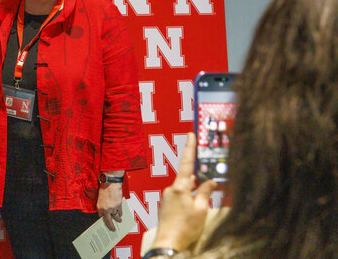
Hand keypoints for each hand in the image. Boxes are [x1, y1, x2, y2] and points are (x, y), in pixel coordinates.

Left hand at [97, 182, 123, 230]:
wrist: (110, 184)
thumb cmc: (104, 188)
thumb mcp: (100, 198)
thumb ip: (102, 205)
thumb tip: (105, 211)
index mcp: (99, 207)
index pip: (101, 217)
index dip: (103, 220)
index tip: (105, 223)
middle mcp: (106, 209)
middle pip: (108, 221)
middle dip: (111, 226)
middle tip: (113, 230)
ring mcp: (113, 208)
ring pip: (116, 216)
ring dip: (118, 219)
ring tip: (119, 221)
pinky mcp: (119, 205)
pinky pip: (120, 212)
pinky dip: (120, 213)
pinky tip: (121, 214)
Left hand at [151, 133, 216, 251]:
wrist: (169, 243)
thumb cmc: (185, 227)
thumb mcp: (201, 209)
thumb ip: (205, 192)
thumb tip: (211, 182)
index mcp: (179, 187)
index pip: (187, 163)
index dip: (190, 148)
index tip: (190, 135)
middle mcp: (171, 189)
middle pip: (188, 178)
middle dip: (199, 181)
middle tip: (209, 184)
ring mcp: (167, 198)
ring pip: (185, 190)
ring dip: (194, 193)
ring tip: (201, 208)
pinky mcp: (167, 206)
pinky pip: (180, 198)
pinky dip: (189, 200)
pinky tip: (193, 212)